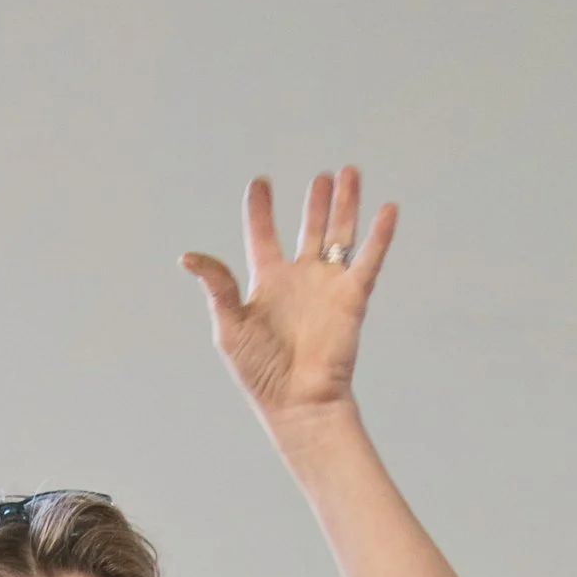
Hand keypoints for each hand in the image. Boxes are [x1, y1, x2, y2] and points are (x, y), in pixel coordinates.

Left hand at [182, 168, 396, 435]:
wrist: (299, 402)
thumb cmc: (261, 373)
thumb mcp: (230, 327)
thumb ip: (217, 287)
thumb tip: (189, 257)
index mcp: (267, 283)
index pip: (263, 236)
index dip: (260, 210)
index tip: (261, 183)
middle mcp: (299, 280)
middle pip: (310, 229)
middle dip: (317, 202)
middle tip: (323, 177)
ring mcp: (327, 286)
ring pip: (339, 235)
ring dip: (345, 205)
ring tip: (349, 174)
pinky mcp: (352, 297)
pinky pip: (368, 260)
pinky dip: (379, 235)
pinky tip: (387, 209)